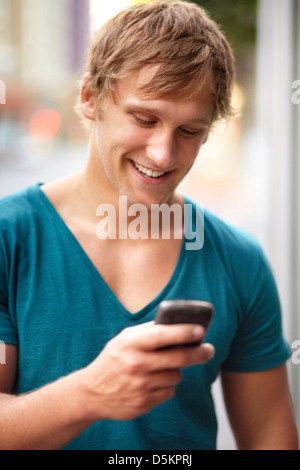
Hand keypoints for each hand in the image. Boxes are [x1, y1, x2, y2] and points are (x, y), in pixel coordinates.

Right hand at [82, 321, 213, 420]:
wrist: (92, 392)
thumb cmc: (113, 359)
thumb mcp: (124, 339)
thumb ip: (148, 332)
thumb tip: (180, 325)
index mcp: (130, 343)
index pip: (162, 335)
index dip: (184, 332)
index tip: (200, 330)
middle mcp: (136, 364)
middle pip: (178, 358)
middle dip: (199, 353)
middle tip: (208, 349)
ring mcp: (140, 385)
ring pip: (176, 375)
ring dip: (176, 370)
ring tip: (164, 367)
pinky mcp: (144, 403)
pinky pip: (169, 391)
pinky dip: (166, 385)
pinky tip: (154, 382)